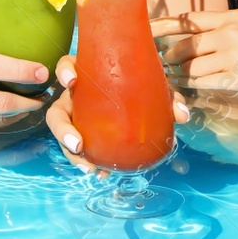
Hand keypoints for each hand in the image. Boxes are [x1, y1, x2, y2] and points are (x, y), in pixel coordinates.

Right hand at [45, 54, 189, 175]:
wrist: (142, 96)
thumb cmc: (141, 84)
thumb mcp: (155, 85)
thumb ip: (168, 97)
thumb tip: (181, 116)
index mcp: (88, 74)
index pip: (67, 66)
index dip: (65, 72)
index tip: (72, 81)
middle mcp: (76, 97)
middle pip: (56, 112)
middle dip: (62, 130)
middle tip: (78, 145)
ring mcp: (76, 118)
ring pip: (64, 137)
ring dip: (72, 155)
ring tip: (90, 169)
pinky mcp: (82, 135)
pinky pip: (79, 151)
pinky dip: (89, 162)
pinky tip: (102, 173)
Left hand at [152, 11, 237, 102]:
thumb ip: (231, 27)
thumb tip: (209, 33)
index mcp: (232, 17)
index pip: (189, 19)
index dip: (164, 25)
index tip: (147, 28)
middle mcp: (228, 33)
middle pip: (184, 44)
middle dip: (165, 54)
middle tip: (152, 61)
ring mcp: (232, 56)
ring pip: (190, 65)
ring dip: (174, 72)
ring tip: (163, 78)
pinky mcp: (237, 78)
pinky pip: (203, 82)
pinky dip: (189, 86)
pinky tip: (182, 89)